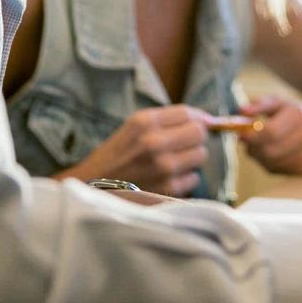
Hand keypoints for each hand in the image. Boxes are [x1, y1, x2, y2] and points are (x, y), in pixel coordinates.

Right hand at [56, 105, 208, 196]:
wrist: (92, 188)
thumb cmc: (116, 155)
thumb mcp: (134, 126)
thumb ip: (169, 119)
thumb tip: (209, 119)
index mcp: (145, 121)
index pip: (188, 113)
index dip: (196, 118)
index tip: (196, 124)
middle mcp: (154, 142)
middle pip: (199, 133)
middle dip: (195, 137)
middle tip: (184, 144)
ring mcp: (162, 167)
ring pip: (201, 155)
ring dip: (191, 158)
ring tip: (173, 161)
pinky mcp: (167, 189)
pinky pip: (193, 178)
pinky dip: (184, 178)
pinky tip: (168, 178)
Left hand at [239, 96, 301, 173]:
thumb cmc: (298, 115)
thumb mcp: (282, 104)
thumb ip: (260, 104)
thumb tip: (241, 112)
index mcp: (300, 116)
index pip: (271, 132)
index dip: (252, 136)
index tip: (241, 135)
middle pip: (270, 151)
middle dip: (253, 148)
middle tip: (248, 142)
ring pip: (272, 164)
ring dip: (259, 157)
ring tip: (260, 147)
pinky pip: (279, 171)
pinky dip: (269, 164)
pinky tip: (272, 154)